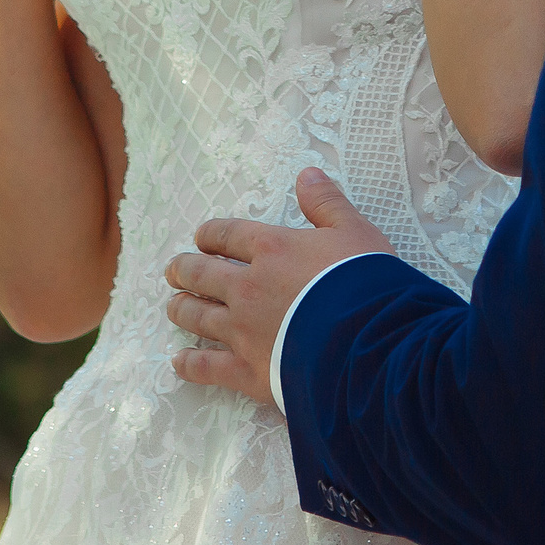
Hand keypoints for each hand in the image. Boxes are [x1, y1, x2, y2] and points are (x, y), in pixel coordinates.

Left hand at [165, 168, 394, 407]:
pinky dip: (190, 364)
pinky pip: (207, 367)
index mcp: (271, 249)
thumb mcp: (355, 231)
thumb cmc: (367, 283)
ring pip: (197, 317)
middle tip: (174, 270)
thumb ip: (326, 203)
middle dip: (184, 270)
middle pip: (202, 274)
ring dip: (182, 309)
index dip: (210, 234)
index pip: (227, 235)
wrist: (370, 342)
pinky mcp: (247, 370)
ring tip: (174, 306)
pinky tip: (178, 362)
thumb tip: (306, 174)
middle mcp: (247, 287)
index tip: (201, 237)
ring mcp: (242, 330)